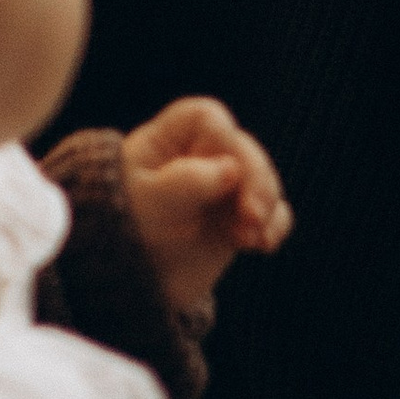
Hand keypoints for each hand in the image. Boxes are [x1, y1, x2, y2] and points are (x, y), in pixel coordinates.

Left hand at [120, 97, 290, 314]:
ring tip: (250, 239)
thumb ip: (185, 182)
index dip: (226, 140)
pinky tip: (263, 245)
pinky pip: (272, 211)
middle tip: (253, 216)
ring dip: (266, 206)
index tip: (227, 176)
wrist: (130, 280)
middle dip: (257, 180)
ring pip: (263, 179)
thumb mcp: (148, 203)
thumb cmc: (125, 230)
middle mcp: (199, 157)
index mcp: (168, 140)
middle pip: (244, 148)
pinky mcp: (238, 216)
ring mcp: (222, 187)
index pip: (207, 118)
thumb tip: (231, 169)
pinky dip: (274, 225)